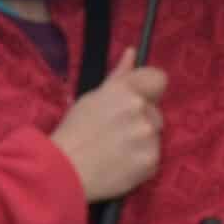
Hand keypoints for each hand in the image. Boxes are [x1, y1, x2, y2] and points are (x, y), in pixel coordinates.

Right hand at [48, 51, 166, 200]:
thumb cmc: (73, 132)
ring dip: (142, 141)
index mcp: (126, 90)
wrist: (64, 171)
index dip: (150, 90)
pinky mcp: (152, 161)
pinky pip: (153, 157)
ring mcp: (149, 137)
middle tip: (116, 133)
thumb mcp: (92, 98)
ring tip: (116, 151)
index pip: (159, 79)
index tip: (139, 100)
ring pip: (154, 135)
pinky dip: (141, 161)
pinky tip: (121, 164)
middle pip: (155, 111)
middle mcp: (141, 110)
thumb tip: (132, 52)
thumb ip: (119, 75)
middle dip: (141, 120)